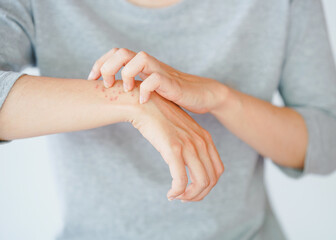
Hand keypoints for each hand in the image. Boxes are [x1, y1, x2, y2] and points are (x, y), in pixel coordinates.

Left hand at [88, 48, 228, 113]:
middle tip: (106, 85)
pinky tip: (143, 102)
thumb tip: (111, 98)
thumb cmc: (174, 95)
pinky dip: (145, 90)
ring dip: (126, 74)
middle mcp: (150, 65)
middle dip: (107, 66)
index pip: (115, 53)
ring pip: (138, 58)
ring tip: (124, 91)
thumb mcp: (149, 90)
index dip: (99, 63)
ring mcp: (161, 72)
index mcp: (142, 66)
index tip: (92, 80)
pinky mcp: (173, 84)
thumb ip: (134, 88)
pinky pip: (155, 79)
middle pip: (121, 51)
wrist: (203, 95)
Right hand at [129, 81, 223, 201]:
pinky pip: (181, 181)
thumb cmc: (159, 118)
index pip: (218, 170)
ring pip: (200, 182)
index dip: (208, 185)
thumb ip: (189, 144)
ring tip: (177, 197)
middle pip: (211, 179)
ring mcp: (188, 145)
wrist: (143, 104)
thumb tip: (188, 162)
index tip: (193, 189)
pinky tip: (170, 193)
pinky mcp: (173, 150)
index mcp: (205, 138)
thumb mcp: (181, 130)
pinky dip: (177, 191)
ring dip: (189, 196)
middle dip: (199, 194)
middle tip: (184, 198)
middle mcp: (200, 142)